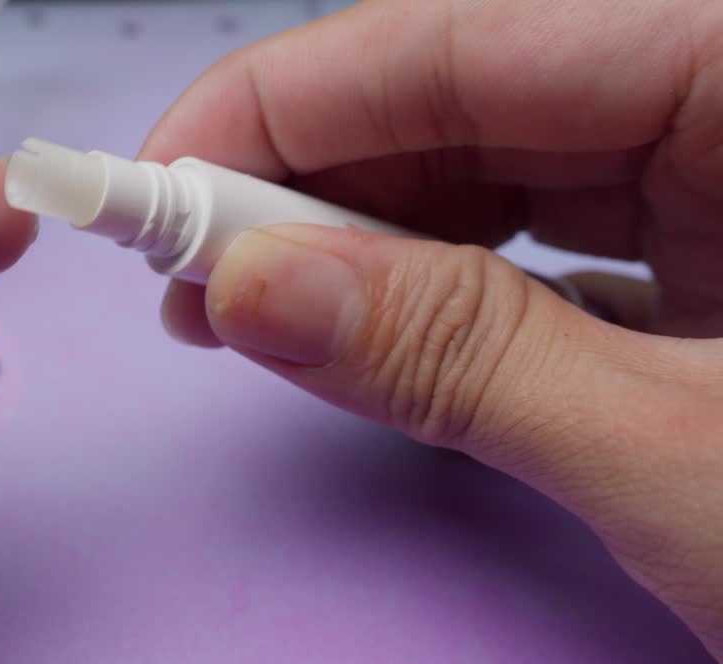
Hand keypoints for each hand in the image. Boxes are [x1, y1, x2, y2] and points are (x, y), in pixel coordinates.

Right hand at [142, 0, 722, 659]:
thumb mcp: (693, 462)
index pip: (467, 35)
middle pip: (471, 93)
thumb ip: (458, 357)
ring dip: (360, 236)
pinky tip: (362, 322)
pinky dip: (444, 285)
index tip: (153, 189)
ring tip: (247, 308)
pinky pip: (550, 237)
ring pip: (499, 164)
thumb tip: (248, 286)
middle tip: (183, 273)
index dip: (279, 105)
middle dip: (305, 180)